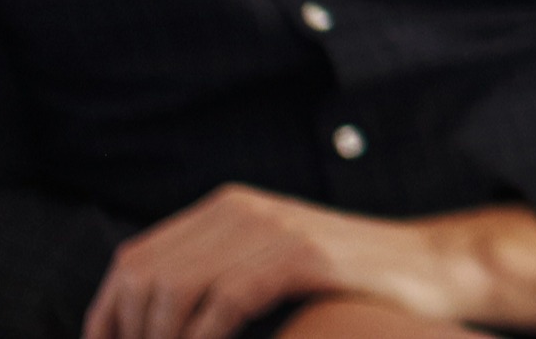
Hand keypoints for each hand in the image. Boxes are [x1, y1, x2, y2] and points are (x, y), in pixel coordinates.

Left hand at [86, 188, 535, 338]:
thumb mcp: (272, 266)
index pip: (134, 260)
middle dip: (126, 332)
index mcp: (225, 209)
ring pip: (178, 287)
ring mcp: (274, 228)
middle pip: (146, 274)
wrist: (431, 268)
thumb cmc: (347, 284)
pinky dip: (202, 338)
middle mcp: (242, 209)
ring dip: (160, 338)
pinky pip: (227, 299)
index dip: (105, 315)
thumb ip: (218, 278)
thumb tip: (153, 320)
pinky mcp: (303, 255)